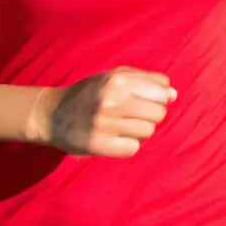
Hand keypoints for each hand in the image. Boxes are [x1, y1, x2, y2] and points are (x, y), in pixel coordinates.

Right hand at [36, 67, 176, 157]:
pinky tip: (116, 138)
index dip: (159, 97)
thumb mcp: (113, 76)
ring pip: (148, 131)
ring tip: (124, 126)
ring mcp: (105, 124)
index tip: (147, 100)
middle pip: (159, 112)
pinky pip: (133, 148)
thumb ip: (145, 80)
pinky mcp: (99, 145)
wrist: (52, 114)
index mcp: (117, 79)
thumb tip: (173, 95)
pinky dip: (129, 145)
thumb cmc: (89, 93)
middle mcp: (112, 100)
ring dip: (141, 131)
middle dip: (152, 115)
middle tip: (135, 115)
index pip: (162, 90)